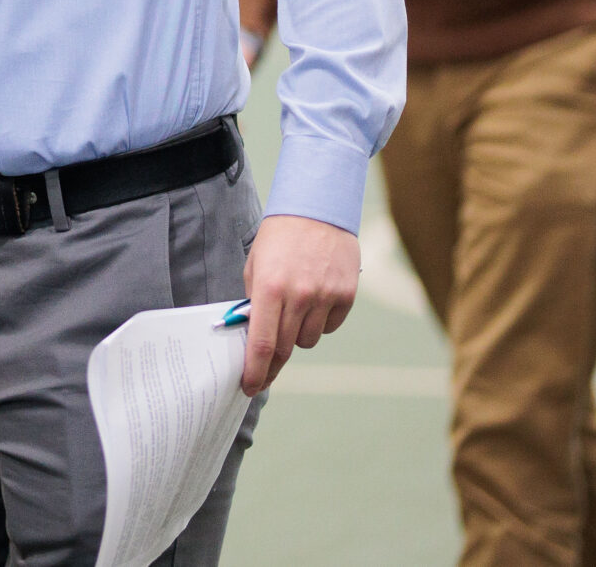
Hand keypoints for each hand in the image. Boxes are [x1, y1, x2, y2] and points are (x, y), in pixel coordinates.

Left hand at [239, 214, 357, 395]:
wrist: (318, 208)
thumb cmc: (279, 238)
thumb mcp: (255, 266)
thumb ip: (254, 302)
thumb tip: (252, 338)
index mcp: (269, 287)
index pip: (262, 344)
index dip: (256, 371)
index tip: (250, 386)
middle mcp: (299, 295)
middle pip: (285, 348)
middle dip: (273, 360)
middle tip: (266, 366)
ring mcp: (325, 296)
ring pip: (308, 340)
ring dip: (298, 334)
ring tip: (294, 307)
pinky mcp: (346, 295)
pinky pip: (330, 327)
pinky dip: (320, 321)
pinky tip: (315, 299)